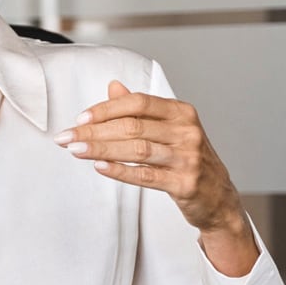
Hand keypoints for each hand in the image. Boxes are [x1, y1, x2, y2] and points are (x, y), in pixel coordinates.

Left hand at [55, 81, 259, 275]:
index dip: (106, 109)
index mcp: (181, 112)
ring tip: (76, 150)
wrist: (218, 198)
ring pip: (137, 150)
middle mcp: (187, 132)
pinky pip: (146, 176)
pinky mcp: (185, 183)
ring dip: (101, 149)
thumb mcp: (170, 129)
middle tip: (67, 136)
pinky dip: (120, 171)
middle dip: (94, 131)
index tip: (81, 118)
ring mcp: (188, 158)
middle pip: (133, 126)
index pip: (138, 102)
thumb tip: (113, 87)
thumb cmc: (188, 160)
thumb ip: (141, 109)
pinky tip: (99, 166)